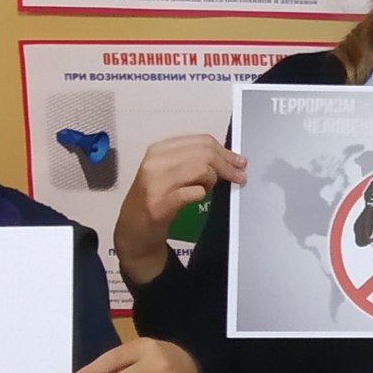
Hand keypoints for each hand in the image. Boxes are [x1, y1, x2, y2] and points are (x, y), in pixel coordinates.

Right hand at [115, 135, 245, 284]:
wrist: (133, 230)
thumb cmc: (155, 199)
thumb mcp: (169, 172)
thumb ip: (192, 161)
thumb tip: (228, 158)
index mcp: (159, 150)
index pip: (201, 142)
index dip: (225, 151)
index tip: (239, 162)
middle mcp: (155, 162)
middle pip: (204, 154)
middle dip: (226, 165)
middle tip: (239, 176)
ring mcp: (155, 183)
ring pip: (200, 169)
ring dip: (213, 180)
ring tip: (210, 189)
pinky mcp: (159, 204)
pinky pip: (192, 192)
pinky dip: (201, 194)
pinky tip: (198, 197)